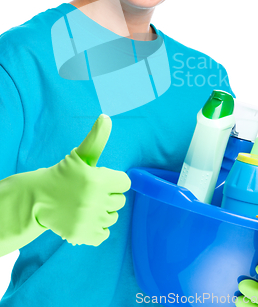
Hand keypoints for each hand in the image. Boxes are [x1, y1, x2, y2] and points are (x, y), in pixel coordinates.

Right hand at [34, 114, 130, 245]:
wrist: (38, 199)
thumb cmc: (64, 174)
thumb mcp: (80, 155)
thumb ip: (97, 138)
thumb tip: (106, 117)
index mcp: (97, 180)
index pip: (125, 183)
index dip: (113, 180)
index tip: (99, 179)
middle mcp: (95, 202)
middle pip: (120, 201)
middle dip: (108, 195)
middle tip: (90, 192)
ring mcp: (88, 221)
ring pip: (112, 218)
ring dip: (103, 212)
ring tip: (86, 204)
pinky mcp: (82, 236)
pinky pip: (104, 234)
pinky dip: (97, 229)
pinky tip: (85, 219)